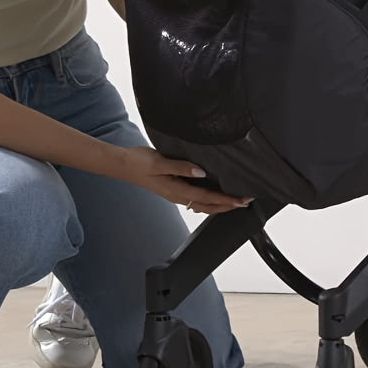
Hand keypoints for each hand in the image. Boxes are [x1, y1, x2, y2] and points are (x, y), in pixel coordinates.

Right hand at [117, 145, 251, 214]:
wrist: (122, 164)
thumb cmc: (138, 162)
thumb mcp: (160, 162)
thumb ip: (181, 167)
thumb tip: (201, 172)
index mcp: (176, 190)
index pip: (207, 198)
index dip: (226, 200)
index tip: (241, 200)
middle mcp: (178, 195)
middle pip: (208, 205)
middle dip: (228, 205)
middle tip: (245, 202)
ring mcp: (175, 193)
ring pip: (202, 203)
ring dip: (219, 203)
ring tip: (234, 200)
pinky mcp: (172, 188)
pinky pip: (195, 197)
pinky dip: (208, 198)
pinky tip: (212, 193)